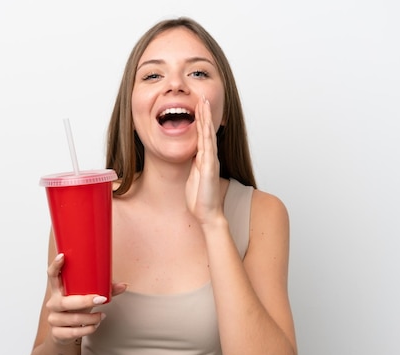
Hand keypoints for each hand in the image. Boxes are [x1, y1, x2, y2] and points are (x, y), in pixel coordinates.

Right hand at [44, 253, 125, 344]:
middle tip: (101, 299)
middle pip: (64, 302)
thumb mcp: (88, 297)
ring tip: (102, 316)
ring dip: (90, 318)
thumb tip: (124, 285)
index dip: (56, 266)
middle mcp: (53, 303)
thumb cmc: (76, 308)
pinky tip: (95, 326)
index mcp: (59, 289)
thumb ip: (105, 290)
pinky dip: (87, 330)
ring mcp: (53, 318)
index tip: (63, 256)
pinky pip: (72, 332)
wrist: (65, 331)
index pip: (52, 275)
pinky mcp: (57, 333)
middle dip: (84, 301)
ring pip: (72, 319)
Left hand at [186, 95, 222, 224]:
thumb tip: (190, 156)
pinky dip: (206, 134)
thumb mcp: (193, 176)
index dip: (201, 119)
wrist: (207, 213)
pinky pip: (207, 147)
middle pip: (207, 130)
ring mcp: (210, 161)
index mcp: (204, 159)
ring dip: (206, 118)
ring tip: (204, 102)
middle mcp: (209, 157)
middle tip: (202, 96)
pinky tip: (205, 123)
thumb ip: (193, 165)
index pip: (202, 134)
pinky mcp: (208, 168)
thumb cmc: (200, 198)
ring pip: (208, 135)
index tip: (198, 104)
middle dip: (204, 113)